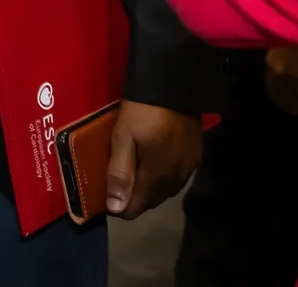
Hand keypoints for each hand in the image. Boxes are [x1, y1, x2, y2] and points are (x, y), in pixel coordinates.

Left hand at [104, 101, 200, 218]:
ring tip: (131, 170)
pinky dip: (160, 177)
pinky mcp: (194, 159)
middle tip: (114, 177)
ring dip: (146, 188)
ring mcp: (188, 171)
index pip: (134, 210)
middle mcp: (175, 182)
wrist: (177, 87)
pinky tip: (152, 163)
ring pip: (162, 192)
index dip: (117, 207)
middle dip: (131, 197)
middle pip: (148, 202)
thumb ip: (119, 173)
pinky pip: (174, 179)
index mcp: (156, 179)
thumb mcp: (123, 138)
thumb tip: (115, 209)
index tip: (103, 193)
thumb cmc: (144, 112)